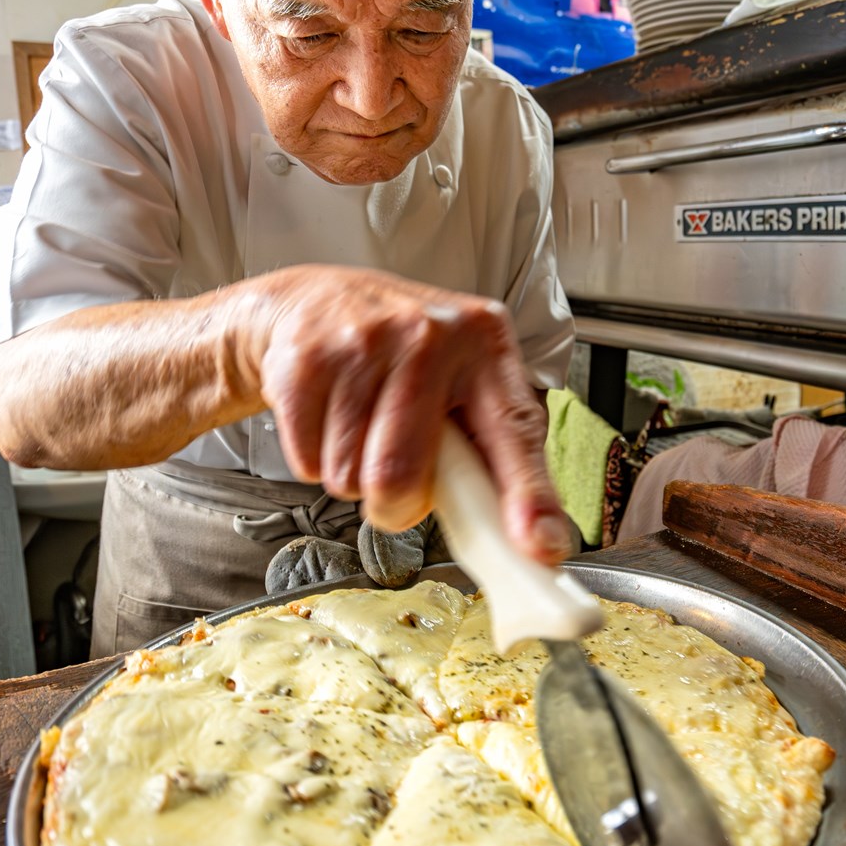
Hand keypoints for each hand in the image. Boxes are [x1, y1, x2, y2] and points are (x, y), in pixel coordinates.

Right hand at [249, 266, 570, 564]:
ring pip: (348, 476)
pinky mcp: (307, 357)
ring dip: (351, 477)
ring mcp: (364, 342)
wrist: (320, 298)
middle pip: (400, 476)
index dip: (528, 495)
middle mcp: (430, 334)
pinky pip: (307, 461)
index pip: (513, 430)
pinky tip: (329, 417)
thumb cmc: (406, 355)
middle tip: (396, 478)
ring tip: (361, 429)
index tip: (539, 547)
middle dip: (394, 505)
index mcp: (486, 344)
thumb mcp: (465, 383)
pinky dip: (313, 459)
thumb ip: (498, 457)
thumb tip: (535, 543)